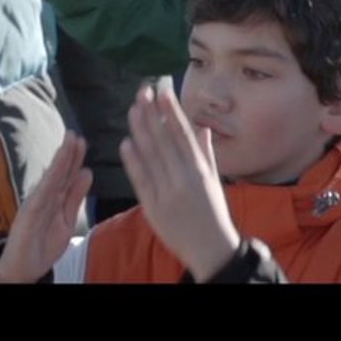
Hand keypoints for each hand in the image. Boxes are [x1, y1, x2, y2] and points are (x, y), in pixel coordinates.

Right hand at [0, 133, 91, 282]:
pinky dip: (48, 182)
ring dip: (59, 161)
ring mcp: (35, 204)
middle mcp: (44, 197)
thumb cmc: (42, 244)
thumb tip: (86, 172)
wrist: (22, 269)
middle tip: (75, 135)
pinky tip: (56, 170)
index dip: (74, 158)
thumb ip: (75, 197)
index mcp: (54, 199)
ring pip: (50, 179)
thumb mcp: (66, 219)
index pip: (66, 175)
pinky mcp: (29, 214)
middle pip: (58, 172)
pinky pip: (40, 196)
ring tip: (68, 144)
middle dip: (67, 154)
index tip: (81, 141)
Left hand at [121, 84, 239, 281]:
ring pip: (151, 156)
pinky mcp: (153, 206)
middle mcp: (184, 178)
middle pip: (164, 140)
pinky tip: (126, 142)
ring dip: (140, 130)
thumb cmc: (213, 213)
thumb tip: (202, 128)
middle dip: (152, 114)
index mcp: (201, 170)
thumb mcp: (214, 181)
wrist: (211, 249)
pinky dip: (133, 161)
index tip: (163, 91)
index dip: (172, 111)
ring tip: (132, 110)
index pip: (183, 134)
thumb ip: (206, 153)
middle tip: (142, 92)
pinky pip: (141, 179)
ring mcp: (168, 192)